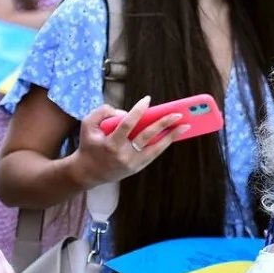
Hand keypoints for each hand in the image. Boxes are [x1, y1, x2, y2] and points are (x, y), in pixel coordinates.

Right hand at [73, 96, 187, 186]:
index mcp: (111, 144)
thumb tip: (125, 112)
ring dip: (172, 136)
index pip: (126, 125)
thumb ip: (102, 113)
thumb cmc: (89, 145)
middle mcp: (124, 155)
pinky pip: (155, 154)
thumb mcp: (88, 126)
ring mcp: (133, 163)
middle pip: (146, 136)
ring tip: (186, 125)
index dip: (137, 111)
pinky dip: (165, 143)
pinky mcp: (138, 167)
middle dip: (163, 123)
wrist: (87, 173)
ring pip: (156, 148)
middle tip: (177, 113)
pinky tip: (175, 134)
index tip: (147, 99)